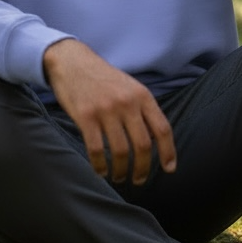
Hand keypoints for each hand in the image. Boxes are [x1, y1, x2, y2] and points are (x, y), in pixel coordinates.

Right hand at [43, 38, 176, 183]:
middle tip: (139, 180)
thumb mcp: (130, 87)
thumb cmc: (103, 79)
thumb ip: (143, 109)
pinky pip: (96, 149)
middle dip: (143, 169)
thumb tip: (157, 140)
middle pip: (143, 145)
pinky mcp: (85, 116)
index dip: (169, 152)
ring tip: (119, 177)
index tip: (169, 169)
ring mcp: (106, 109)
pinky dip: (100, 166)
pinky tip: (101, 172)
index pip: (162, 129)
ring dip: (121, 170)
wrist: (72, 61)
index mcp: (142, 95)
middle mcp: (127, 103)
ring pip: (120, 151)